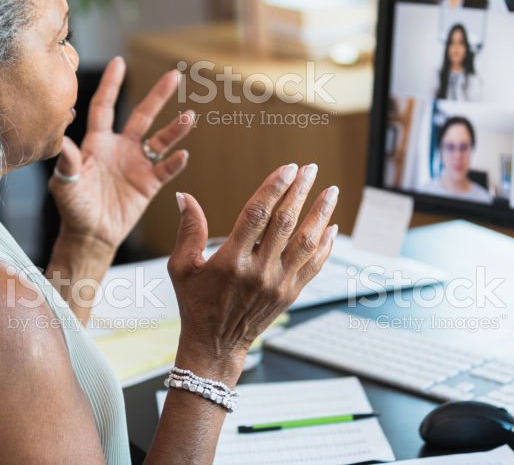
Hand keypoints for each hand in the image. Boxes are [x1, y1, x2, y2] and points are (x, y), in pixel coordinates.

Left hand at [49, 56, 193, 251]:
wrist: (90, 235)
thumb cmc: (72, 208)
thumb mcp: (64, 183)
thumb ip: (67, 160)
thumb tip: (63, 139)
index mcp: (97, 142)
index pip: (105, 106)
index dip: (111, 85)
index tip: (119, 62)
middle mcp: (120, 148)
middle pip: (142, 115)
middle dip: (158, 95)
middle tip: (174, 76)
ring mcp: (137, 164)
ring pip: (160, 140)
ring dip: (175, 129)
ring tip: (189, 116)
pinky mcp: (149, 184)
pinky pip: (165, 169)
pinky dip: (175, 162)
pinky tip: (183, 154)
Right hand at [168, 163, 338, 381]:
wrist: (216, 345)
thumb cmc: (195, 303)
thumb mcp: (182, 267)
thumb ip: (188, 230)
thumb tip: (184, 196)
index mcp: (231, 261)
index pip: (257, 215)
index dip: (274, 188)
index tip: (288, 168)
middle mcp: (258, 272)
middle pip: (285, 223)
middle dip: (300, 192)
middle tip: (310, 169)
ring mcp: (278, 284)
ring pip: (306, 242)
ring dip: (321, 214)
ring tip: (331, 191)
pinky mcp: (290, 294)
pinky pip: (313, 265)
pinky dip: (325, 245)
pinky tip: (331, 226)